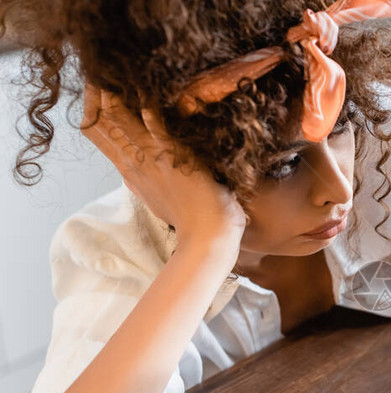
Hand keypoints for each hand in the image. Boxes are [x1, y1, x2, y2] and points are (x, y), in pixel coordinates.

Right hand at [80, 84, 246, 248]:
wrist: (207, 238)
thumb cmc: (191, 222)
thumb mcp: (157, 200)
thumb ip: (145, 183)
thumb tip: (136, 175)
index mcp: (130, 172)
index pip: (98, 134)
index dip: (94, 110)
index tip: (98, 88)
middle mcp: (133, 163)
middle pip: (100, 122)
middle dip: (98, 94)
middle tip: (100, 69)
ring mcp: (151, 158)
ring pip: (118, 118)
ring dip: (114, 93)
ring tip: (111, 68)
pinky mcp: (172, 155)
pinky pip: (154, 123)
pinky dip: (148, 104)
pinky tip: (144, 85)